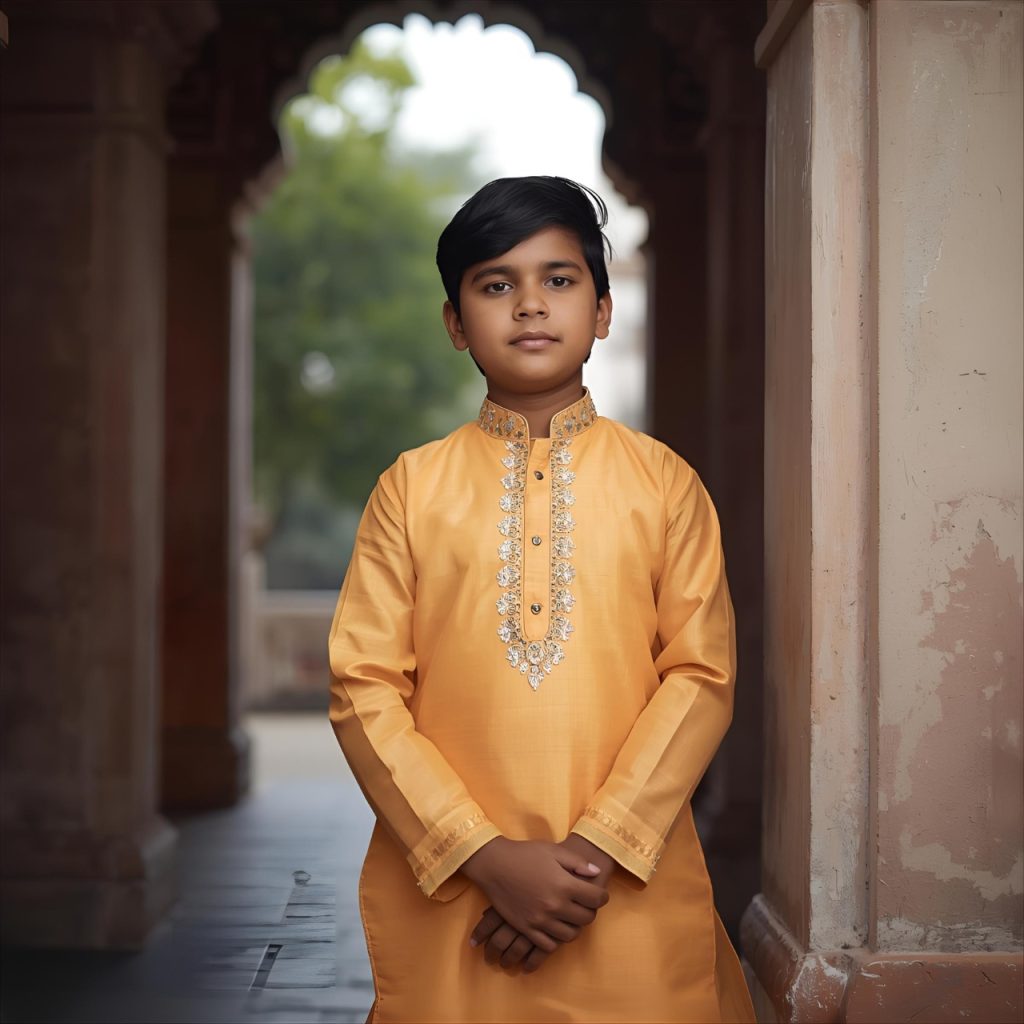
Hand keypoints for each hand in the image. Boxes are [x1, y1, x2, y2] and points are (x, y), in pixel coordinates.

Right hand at [461, 837, 608, 956]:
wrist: (494, 865)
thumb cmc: (525, 854)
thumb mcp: (553, 851)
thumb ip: (577, 862)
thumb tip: (596, 873)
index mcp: (564, 884)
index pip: (596, 899)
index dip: (602, 896)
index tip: (600, 894)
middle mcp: (555, 905)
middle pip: (586, 919)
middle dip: (590, 911)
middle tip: (586, 904)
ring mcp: (540, 920)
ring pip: (570, 935)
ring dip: (575, 926)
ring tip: (570, 916)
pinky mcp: (527, 928)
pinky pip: (549, 945)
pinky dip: (556, 939)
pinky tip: (554, 926)